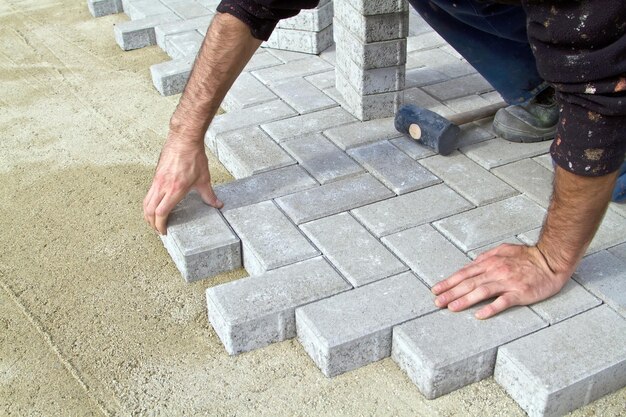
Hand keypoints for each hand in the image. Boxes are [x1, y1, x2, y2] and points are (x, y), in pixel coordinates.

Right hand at [143, 136, 222, 234]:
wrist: (183, 139)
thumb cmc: (194, 157)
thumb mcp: (204, 179)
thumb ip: (209, 195)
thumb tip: (218, 205)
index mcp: (174, 190)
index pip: (161, 213)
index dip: (160, 225)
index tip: (164, 231)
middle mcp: (162, 186)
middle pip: (149, 210)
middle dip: (151, 223)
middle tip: (158, 230)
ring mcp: (157, 180)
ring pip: (146, 202)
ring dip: (147, 214)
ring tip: (154, 221)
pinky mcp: (156, 175)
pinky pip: (148, 193)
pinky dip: (149, 203)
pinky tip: (155, 205)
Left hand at [431, 244, 569, 318]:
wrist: (551, 260)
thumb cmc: (527, 256)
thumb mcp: (504, 250)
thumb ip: (487, 257)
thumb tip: (472, 263)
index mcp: (490, 262)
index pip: (465, 273)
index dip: (449, 282)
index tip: (436, 290)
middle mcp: (496, 271)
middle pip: (469, 283)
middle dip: (451, 293)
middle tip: (437, 302)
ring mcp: (508, 282)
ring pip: (482, 292)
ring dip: (465, 300)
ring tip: (451, 307)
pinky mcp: (520, 293)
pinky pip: (503, 302)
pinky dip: (491, 308)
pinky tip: (480, 315)